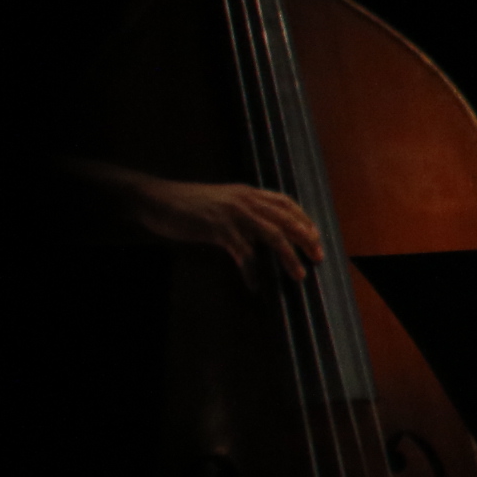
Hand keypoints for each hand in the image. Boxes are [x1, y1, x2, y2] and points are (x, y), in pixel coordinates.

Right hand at [95, 167, 323, 289]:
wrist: (157, 199)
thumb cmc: (188, 204)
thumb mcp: (222, 201)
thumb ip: (243, 212)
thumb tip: (261, 232)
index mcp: (247, 192)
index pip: (286, 202)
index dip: (304, 219)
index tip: (316, 237)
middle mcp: (245, 200)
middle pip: (287, 219)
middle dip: (307, 239)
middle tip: (319, 257)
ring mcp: (233, 214)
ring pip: (273, 235)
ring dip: (289, 257)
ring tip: (299, 275)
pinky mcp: (219, 229)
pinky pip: (243, 253)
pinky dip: (251, 271)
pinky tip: (253, 284)